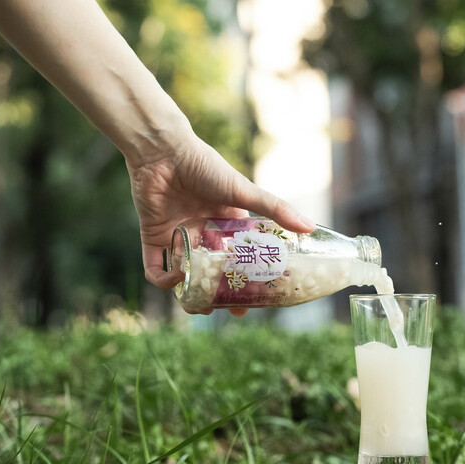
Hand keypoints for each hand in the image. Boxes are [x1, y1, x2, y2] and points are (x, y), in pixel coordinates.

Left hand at [127, 132, 315, 315]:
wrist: (163, 151)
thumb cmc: (206, 168)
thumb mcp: (245, 192)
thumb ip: (277, 210)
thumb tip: (311, 227)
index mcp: (227, 226)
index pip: (238, 260)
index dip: (246, 282)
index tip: (254, 301)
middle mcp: (203, 234)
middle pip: (212, 273)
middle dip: (219, 296)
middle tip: (227, 311)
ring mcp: (178, 237)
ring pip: (185, 276)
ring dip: (190, 295)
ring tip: (200, 307)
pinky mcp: (153, 237)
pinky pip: (155, 267)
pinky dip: (162, 280)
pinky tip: (175, 282)